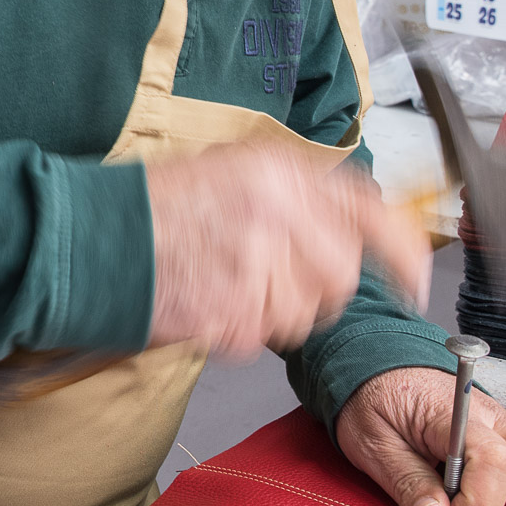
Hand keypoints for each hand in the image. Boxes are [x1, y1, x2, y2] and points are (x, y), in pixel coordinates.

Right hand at [145, 145, 430, 357]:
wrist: (90, 238)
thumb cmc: (152, 206)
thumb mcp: (230, 169)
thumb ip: (294, 194)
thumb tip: (349, 226)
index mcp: (280, 171)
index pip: (371, 210)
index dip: (402, 249)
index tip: (415, 278)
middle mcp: (278, 212)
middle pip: (340, 275)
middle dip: (312, 285)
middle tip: (263, 274)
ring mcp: (257, 266)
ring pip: (305, 313)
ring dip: (273, 309)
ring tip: (222, 280)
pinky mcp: (234, 313)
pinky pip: (263, 335)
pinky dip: (238, 328)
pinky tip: (205, 298)